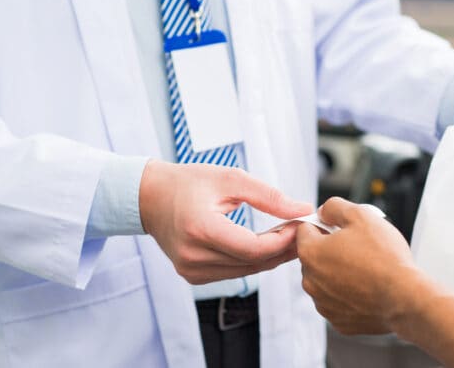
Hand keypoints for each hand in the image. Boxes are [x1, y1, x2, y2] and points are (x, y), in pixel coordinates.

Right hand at [139, 160, 312, 283]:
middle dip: (283, 249)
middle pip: (253, 262)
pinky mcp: (192, 275)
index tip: (301, 225)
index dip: (283, 241)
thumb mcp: (230, 179)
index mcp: (200, 229)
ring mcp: (191, 270)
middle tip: (304, 232)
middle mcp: (193, 255)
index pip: (253, 248)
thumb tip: (302, 209)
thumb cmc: (189, 183)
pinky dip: (252, 260)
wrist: (149, 198)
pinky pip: (233, 272)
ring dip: (271, 256)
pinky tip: (266, 245)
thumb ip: (268, 196)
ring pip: (246, 271)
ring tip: (289, 236)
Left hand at [297, 197, 417, 334]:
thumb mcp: (360, 215)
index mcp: (310, 253)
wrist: (405, 298)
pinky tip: (367, 288)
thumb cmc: (385, 258)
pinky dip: (348, 294)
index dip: (324, 225)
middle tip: (358, 248)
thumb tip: (324, 211)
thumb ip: (334, 207)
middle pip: (314, 256)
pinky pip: (338, 301)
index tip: (342, 229)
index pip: (304, 230)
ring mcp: (323, 303)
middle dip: (331, 250)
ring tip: (366, 269)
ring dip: (339, 273)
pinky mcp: (337, 320)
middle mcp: (310, 281)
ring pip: (325, 280)